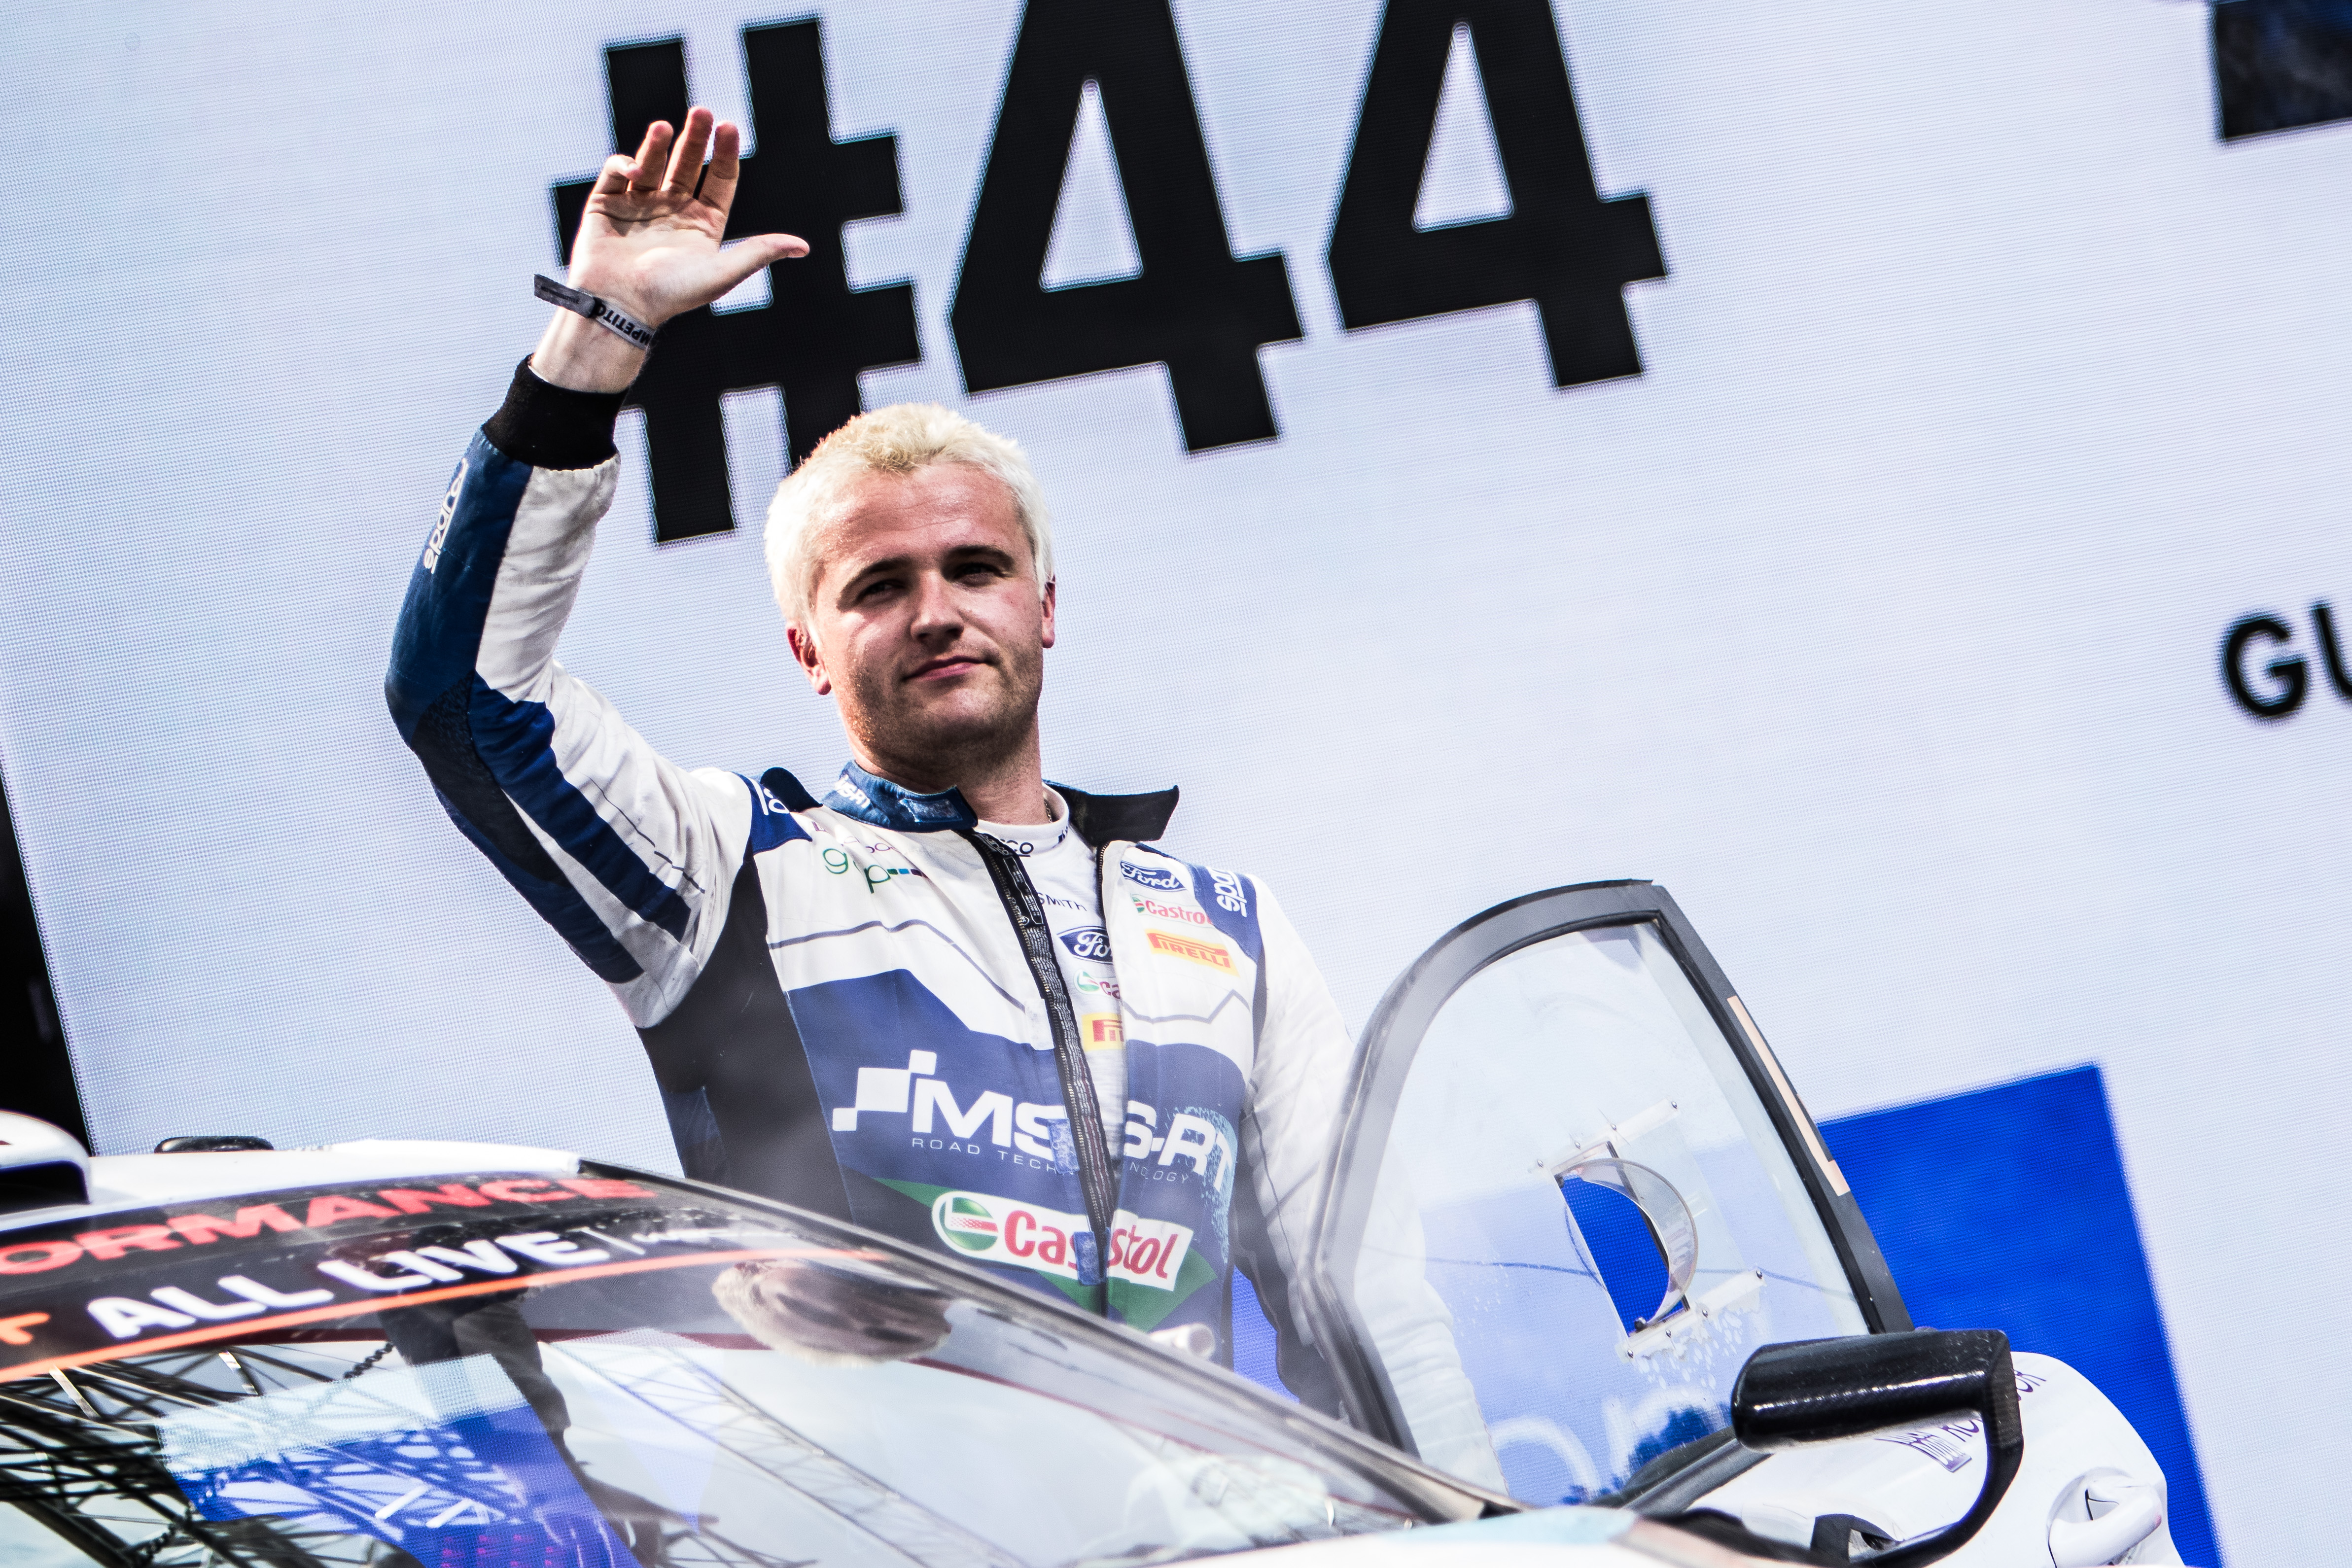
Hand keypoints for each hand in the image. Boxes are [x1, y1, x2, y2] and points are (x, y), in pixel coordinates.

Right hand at [532, 106, 807, 391]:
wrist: (619, 307)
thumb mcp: (722, 273)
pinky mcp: (606, 204)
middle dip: (695, 138)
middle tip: (702, 112)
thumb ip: (760, 252)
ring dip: (658, 144)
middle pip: (687, 163)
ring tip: (664, 127)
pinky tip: (635, 170)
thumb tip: (803, 246)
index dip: (725, 154)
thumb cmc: (672, 294)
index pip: (719, 179)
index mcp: (702, 224)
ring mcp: (639, 205)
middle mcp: (672, 210)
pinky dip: (624, 164)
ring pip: (652, 163)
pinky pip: (617, 174)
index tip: (729, 127)